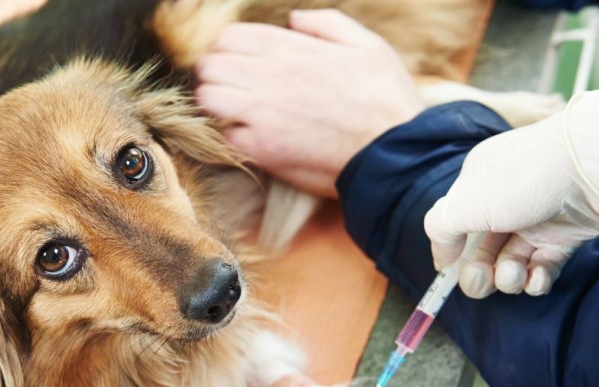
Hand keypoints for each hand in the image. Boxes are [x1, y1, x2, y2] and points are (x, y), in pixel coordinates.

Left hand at [195, 9, 422, 197]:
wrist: (392, 152)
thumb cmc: (385, 99)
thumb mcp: (366, 46)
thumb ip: (326, 24)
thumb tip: (293, 20)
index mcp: (290, 47)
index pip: (228, 37)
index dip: (228, 50)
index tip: (240, 64)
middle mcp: (268, 75)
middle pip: (209, 65)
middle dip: (216, 75)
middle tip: (233, 90)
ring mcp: (260, 113)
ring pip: (206, 98)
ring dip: (215, 104)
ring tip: (235, 113)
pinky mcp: (261, 148)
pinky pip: (224, 134)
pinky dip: (230, 135)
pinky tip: (250, 138)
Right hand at [424, 82, 598, 297]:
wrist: (594, 167)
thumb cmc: (523, 178)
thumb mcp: (465, 201)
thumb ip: (440, 228)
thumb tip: (442, 257)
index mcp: (477, 184)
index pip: (454, 224)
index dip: (450, 252)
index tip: (448, 273)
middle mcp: (504, 201)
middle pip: (481, 250)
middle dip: (478, 273)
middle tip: (481, 280)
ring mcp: (535, 219)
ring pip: (511, 262)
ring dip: (508, 278)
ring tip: (515, 275)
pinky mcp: (565, 236)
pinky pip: (542, 266)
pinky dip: (536, 279)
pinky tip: (536, 279)